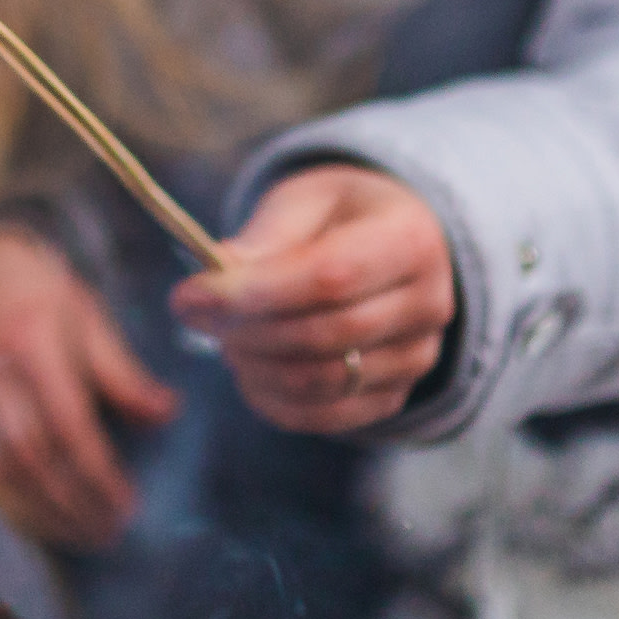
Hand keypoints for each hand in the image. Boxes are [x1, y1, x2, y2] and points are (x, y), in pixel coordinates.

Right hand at [0, 227, 177, 548]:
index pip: (68, 423)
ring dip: (38, 509)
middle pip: (29, 454)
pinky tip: (32, 514)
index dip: (99, 473)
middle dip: (71, 503)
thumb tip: (167, 415)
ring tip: (76, 532)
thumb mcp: (87, 319)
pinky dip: (3, 495)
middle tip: (106, 533)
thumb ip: (123, 373)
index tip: (127, 506)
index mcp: (31, 335)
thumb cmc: (40, 292)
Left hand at [174, 166, 453, 434]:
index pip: (330, 277)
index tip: (188, 295)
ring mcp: (418, 357)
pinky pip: (327, 417)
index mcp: (411, 238)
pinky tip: (247, 370)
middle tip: (194, 315)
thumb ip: (264, 238)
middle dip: (245, 331)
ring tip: (224, 337)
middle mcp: (430, 303)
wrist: (387, 245)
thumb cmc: (336, 217)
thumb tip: (216, 276)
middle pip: (326, 335)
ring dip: (255, 368)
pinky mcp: (396, 395)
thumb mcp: (302, 201)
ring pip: (323, 383)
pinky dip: (274, 402)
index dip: (253, 293)